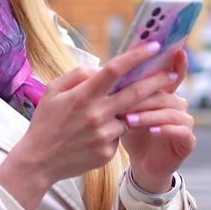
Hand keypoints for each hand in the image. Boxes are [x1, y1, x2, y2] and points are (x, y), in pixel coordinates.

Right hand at [0, 42, 182, 209]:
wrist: (38, 163)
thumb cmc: (45, 123)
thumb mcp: (52, 91)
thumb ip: (78, 75)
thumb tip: (100, 69)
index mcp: (82, 96)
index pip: (115, 70)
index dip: (136, 56)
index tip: (154, 46)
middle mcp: (96, 114)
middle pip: (135, 93)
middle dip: (157, 81)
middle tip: (172, 75)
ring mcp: (104, 135)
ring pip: (129, 116)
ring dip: (132, 111)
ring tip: (128, 108)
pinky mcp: (108, 153)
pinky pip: (119, 136)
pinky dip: (115, 131)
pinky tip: (97, 135)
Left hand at [118, 49, 194, 192]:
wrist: (142, 164)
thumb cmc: (131, 133)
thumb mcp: (125, 109)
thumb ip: (123, 91)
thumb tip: (107, 68)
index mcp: (164, 94)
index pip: (172, 73)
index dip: (177, 62)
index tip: (176, 49)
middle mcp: (178, 104)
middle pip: (166, 92)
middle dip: (146, 93)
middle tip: (125, 97)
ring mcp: (185, 122)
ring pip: (171, 111)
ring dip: (149, 113)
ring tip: (127, 119)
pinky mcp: (187, 141)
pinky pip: (180, 130)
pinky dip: (165, 129)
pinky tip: (151, 130)